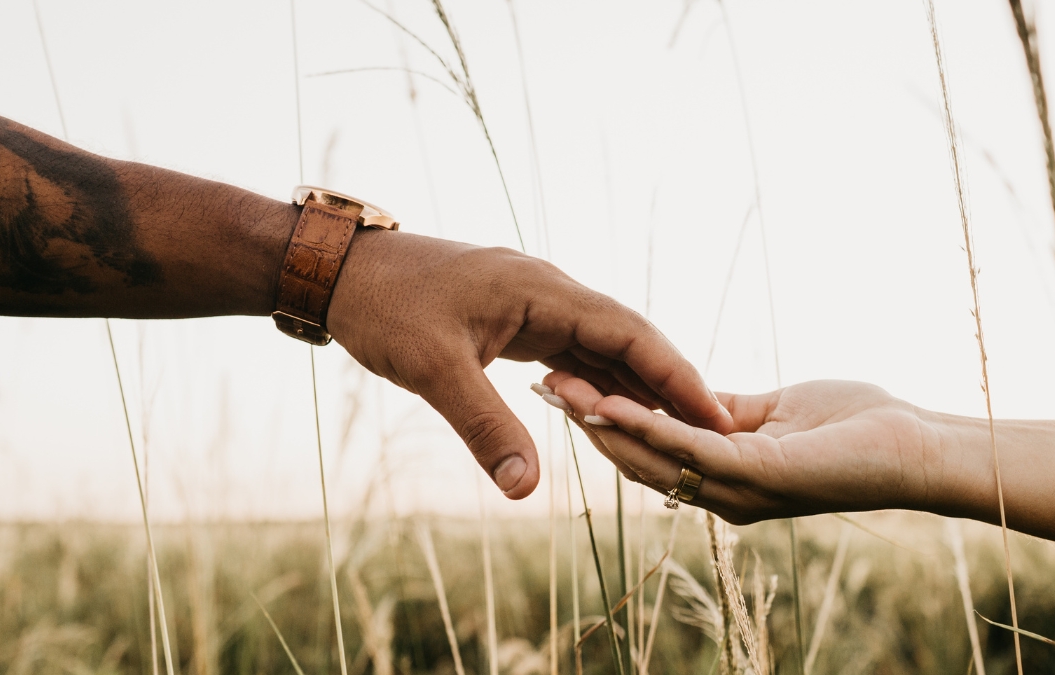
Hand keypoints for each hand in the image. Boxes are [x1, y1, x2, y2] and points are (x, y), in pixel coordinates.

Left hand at [326, 230, 732, 499]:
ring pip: (601, 346)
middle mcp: (548, 291)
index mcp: (542, 291)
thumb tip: (526, 490)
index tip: (715, 414)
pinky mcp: (514, 318)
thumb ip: (485, 428)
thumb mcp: (433, 370)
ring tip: (677, 428)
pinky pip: (571, 350)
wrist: (338, 270)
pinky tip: (612, 411)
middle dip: (669, 382)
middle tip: (713, 430)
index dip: (675, 374)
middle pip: (627, 338)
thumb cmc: (384, 307)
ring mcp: (532, 303)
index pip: (629, 333)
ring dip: (635, 385)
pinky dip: (596, 382)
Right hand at [543, 373, 946, 523]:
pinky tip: (616, 402)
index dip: (606, 420)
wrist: (915, 444)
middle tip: (543, 386)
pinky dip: (651, 426)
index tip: (564, 386)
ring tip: (564, 392)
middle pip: (639, 459)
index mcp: (725, 474)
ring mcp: (741, 489)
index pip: (651, 447)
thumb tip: (686, 395)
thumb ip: (726, 410)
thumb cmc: (855, 426)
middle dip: (590, 423)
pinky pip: (694, 448)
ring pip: (656, 458)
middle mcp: (724, 492)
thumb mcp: (773, 411)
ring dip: (607, 425)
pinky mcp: (763, 475)